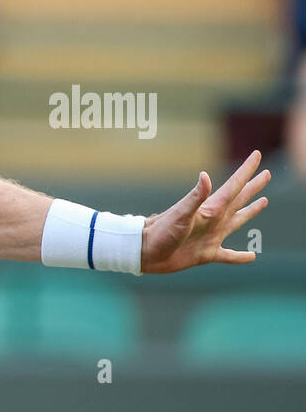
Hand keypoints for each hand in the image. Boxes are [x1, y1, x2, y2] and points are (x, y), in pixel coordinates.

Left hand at [141, 151, 269, 274]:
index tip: (256, 155)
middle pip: (239, 199)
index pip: (233, 186)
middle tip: (266, 174)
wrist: (145, 252)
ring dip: (251, 211)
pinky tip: (251, 257)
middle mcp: (214, 220)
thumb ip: (195, 197)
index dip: (246, 171)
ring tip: (263, 202)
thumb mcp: (180, 213)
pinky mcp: (207, 254)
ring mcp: (211, 237)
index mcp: (210, 209)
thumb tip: (205, 175)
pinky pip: (229, 256)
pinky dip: (240, 257)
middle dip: (253, 186)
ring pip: (238, 221)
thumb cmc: (161, 231)